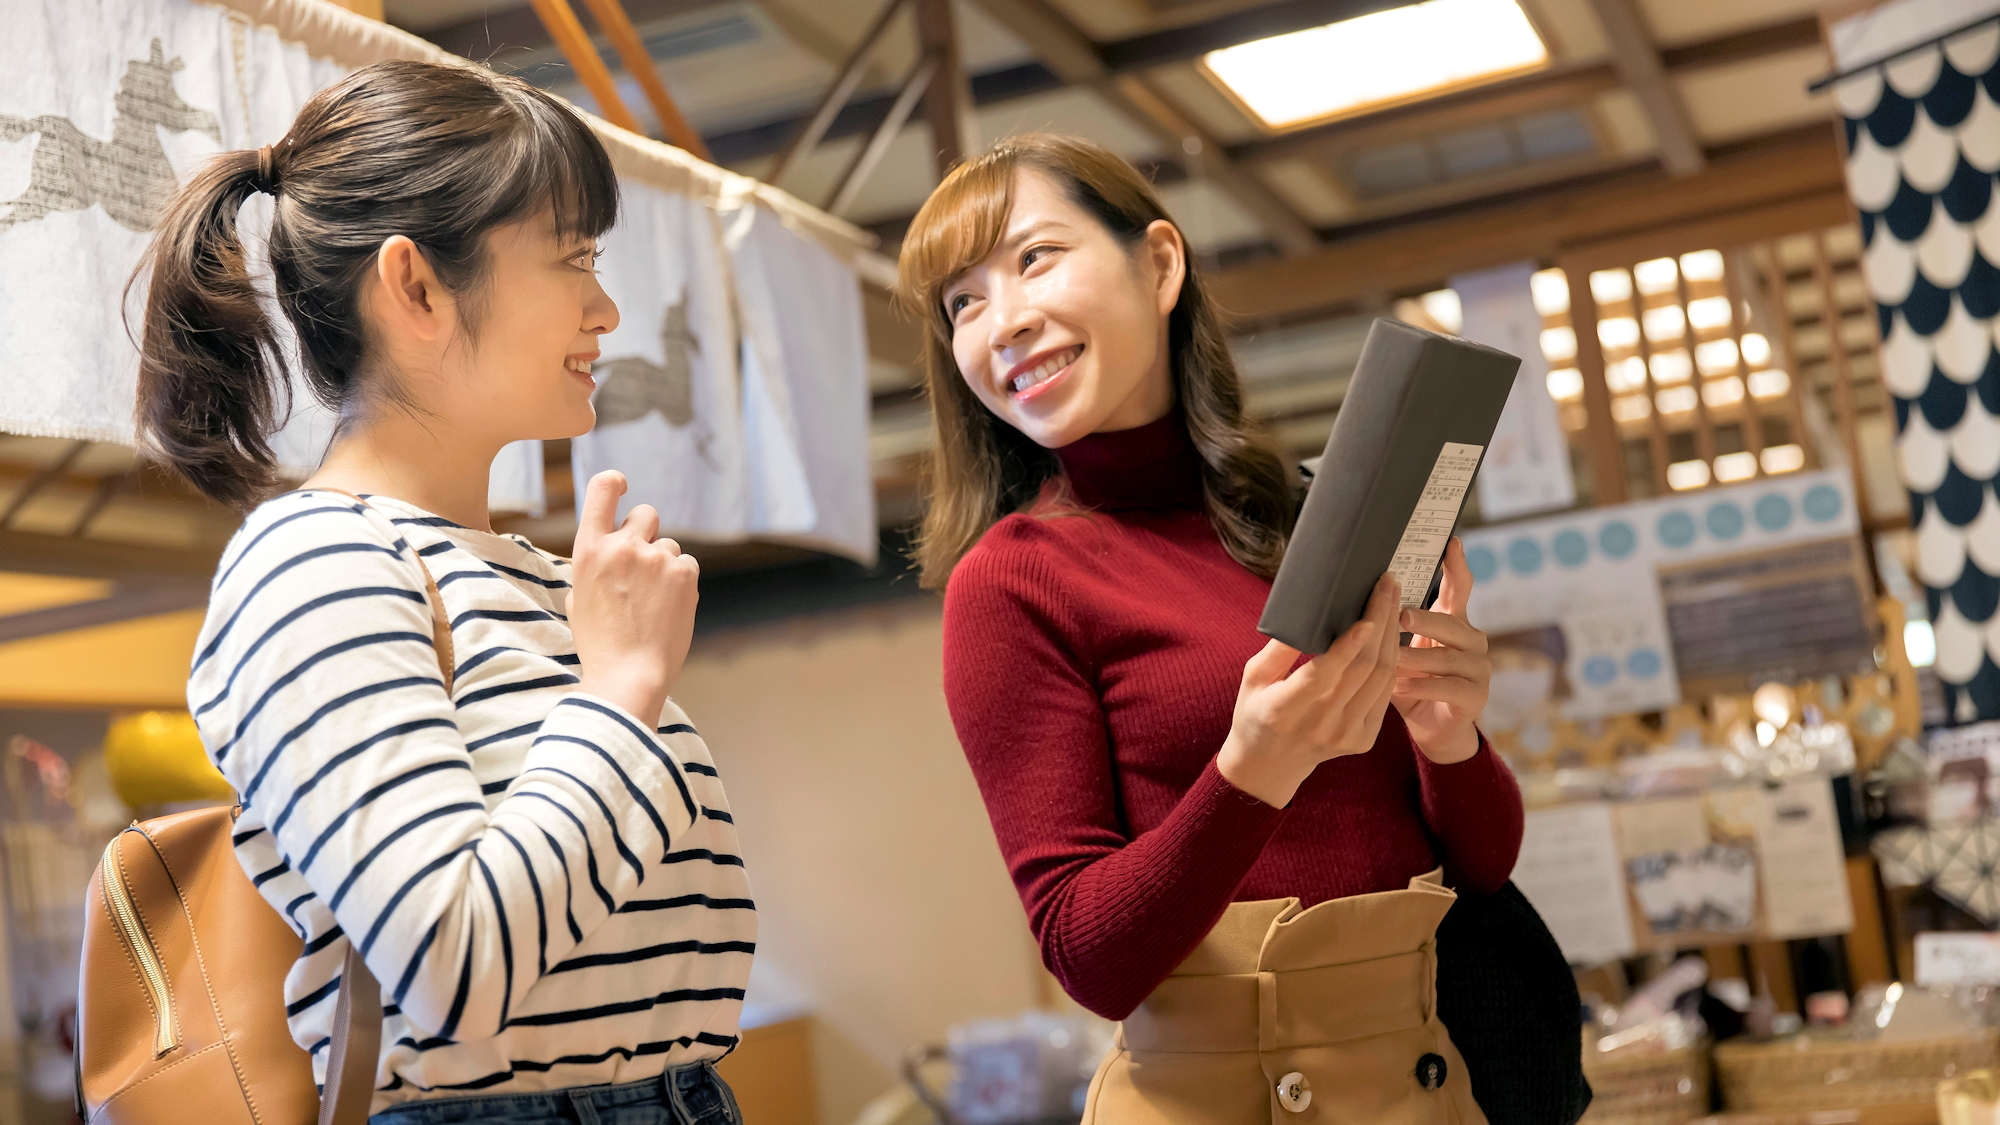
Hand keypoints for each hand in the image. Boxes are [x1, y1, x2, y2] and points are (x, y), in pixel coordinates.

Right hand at [566, 471, 699, 723]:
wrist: (628, 675)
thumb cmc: (600, 644)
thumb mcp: (579, 599)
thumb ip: (593, 568)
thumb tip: (608, 555)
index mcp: (589, 550)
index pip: (601, 490)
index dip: (614, 482)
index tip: (621, 483)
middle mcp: (622, 546)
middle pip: (646, 513)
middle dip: (646, 532)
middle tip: (643, 565)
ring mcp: (656, 558)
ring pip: (668, 545)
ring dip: (664, 566)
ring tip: (652, 603)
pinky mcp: (685, 572)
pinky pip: (687, 564)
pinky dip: (682, 582)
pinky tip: (669, 608)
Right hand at [1217, 573, 1402, 807]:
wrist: (1270, 765)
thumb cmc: (1255, 712)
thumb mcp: (1253, 678)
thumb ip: (1279, 648)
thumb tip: (1307, 610)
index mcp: (1285, 709)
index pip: (1324, 675)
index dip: (1348, 646)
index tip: (1366, 617)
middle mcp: (1321, 724)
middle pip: (1362, 669)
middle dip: (1380, 622)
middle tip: (1387, 585)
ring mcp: (1346, 735)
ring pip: (1381, 679)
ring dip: (1392, 636)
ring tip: (1393, 601)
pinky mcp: (1363, 740)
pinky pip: (1385, 694)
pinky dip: (1393, 662)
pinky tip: (1392, 635)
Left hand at [1394, 538, 1489, 763]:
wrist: (1429, 727)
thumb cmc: (1410, 680)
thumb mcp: (1397, 650)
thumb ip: (1390, 627)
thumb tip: (1358, 596)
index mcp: (1453, 622)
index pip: (1459, 588)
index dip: (1456, 566)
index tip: (1452, 542)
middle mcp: (1472, 640)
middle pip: (1451, 621)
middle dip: (1425, 618)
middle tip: (1400, 614)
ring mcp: (1479, 668)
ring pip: (1448, 655)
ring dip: (1417, 657)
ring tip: (1392, 659)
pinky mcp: (1476, 696)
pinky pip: (1449, 686)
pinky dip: (1421, 686)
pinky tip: (1399, 686)